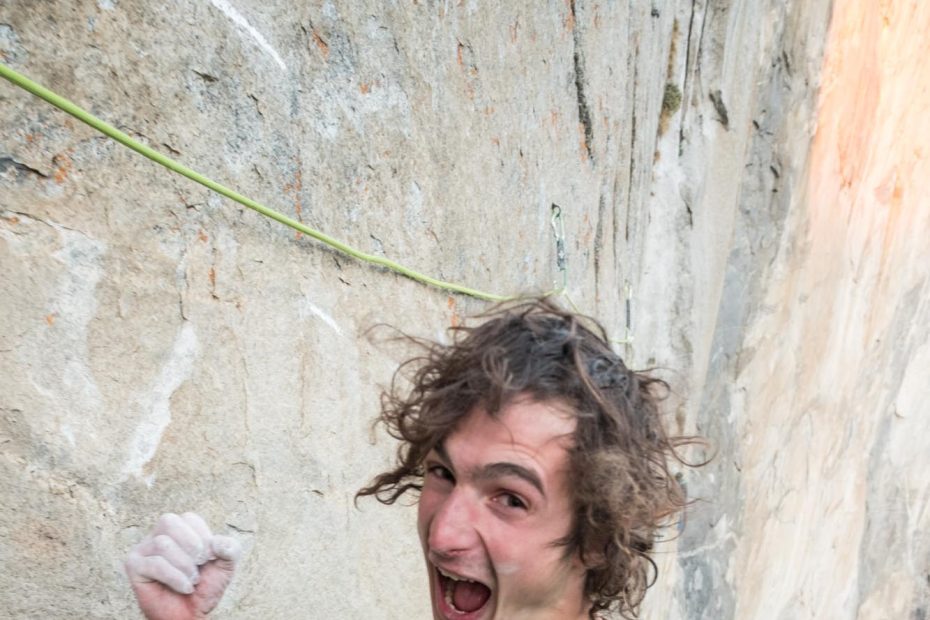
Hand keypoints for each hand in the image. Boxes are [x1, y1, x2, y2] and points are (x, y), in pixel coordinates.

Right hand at [125, 512, 240, 619]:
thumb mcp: (226, 565)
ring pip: (163, 544)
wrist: (190, 615)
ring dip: (184, 566)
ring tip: (192, 580)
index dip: (204, 538)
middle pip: (169, 522)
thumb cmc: (204, 587)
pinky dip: (175, 578)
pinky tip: (185, 587)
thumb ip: (230, 548)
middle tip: (200, 564)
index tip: (210, 558)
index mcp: (179, 529)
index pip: (189, 518)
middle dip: (191, 545)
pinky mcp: (134, 566)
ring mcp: (143, 550)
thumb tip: (217, 542)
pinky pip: (154, 564)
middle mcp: (158, 535)